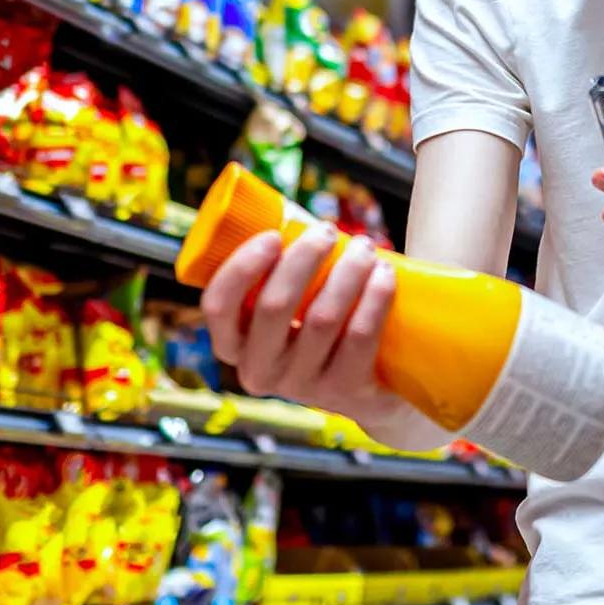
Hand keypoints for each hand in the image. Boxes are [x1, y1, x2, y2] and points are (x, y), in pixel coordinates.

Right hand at [200, 225, 411, 436]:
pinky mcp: (344, 391)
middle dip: (304, 258)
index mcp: (235, 345)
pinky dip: (374, 298)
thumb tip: (294, 212)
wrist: (368, 392)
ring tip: (365, 247)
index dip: (241, 267)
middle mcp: (260, 370)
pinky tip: (385, 274)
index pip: (218, 306)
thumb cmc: (319, 329)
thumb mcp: (288, 311)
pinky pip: (359, 337)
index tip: (273, 235)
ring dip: (347, 271)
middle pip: (274, 306)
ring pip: (322, 318)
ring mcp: (302, 385)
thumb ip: (280, 274)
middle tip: (327, 230)